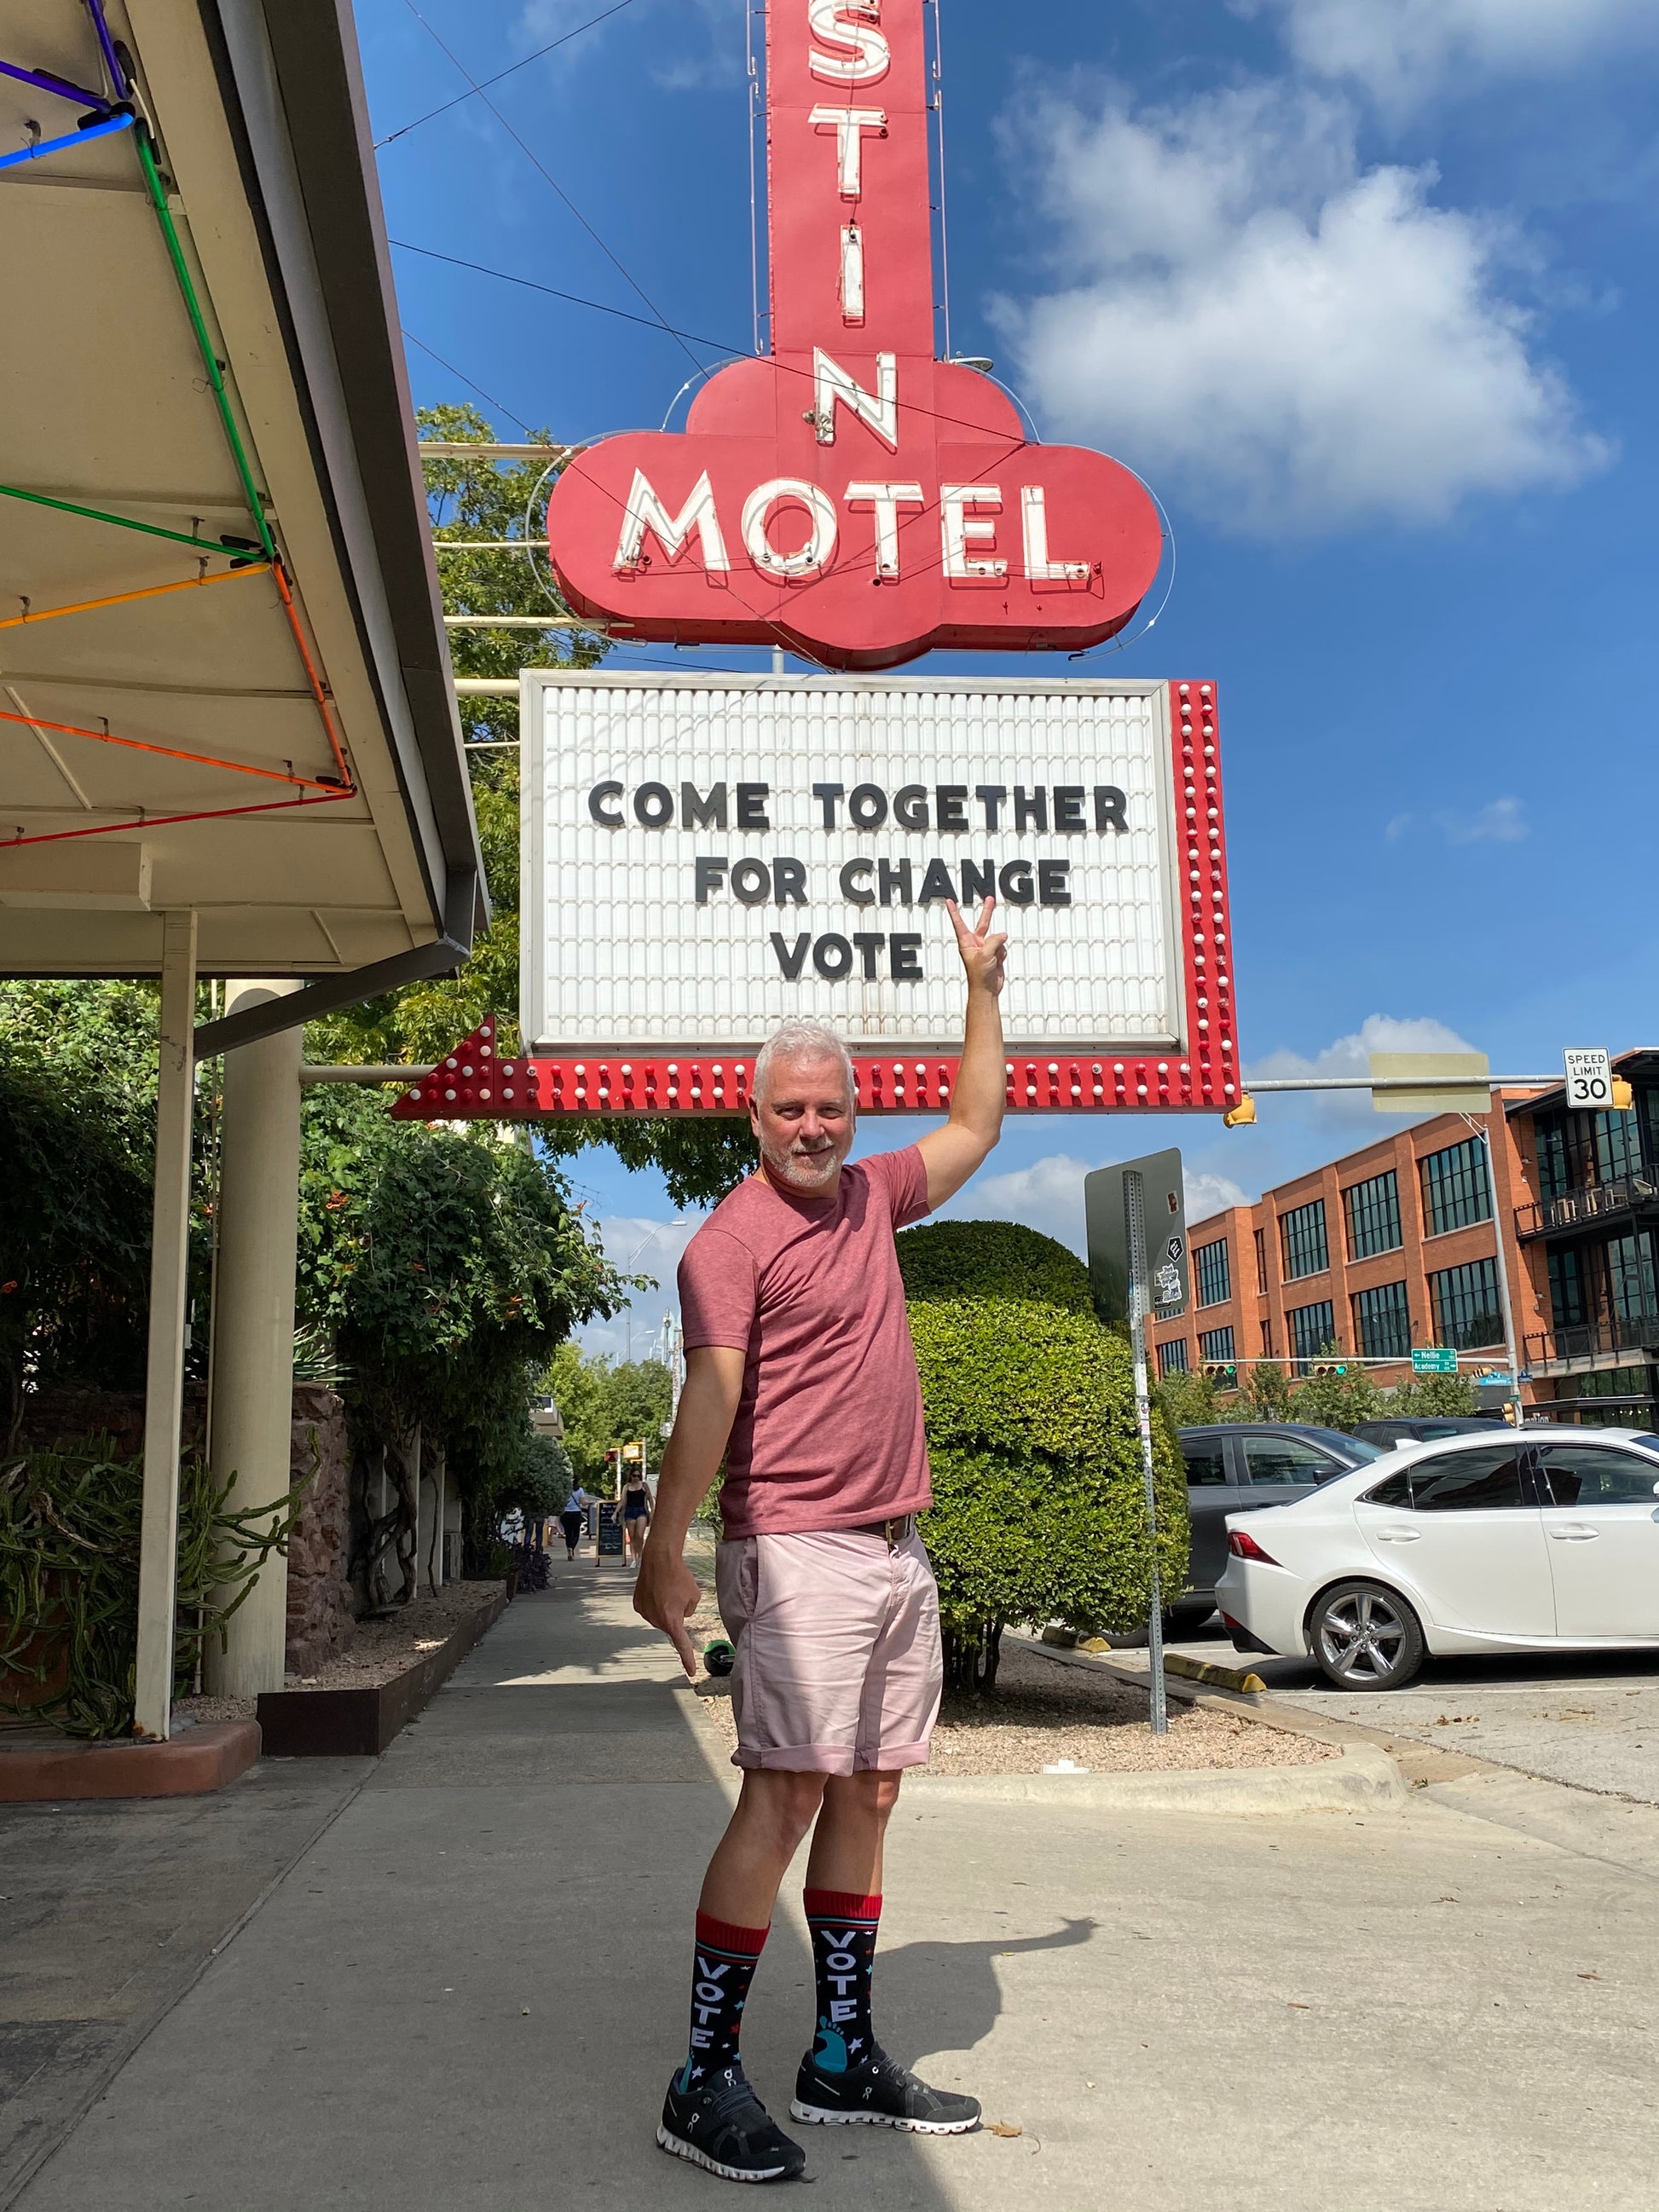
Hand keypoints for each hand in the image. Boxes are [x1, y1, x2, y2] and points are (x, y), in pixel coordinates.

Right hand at [633, 1541, 701, 1676]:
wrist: (659, 1558)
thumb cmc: (679, 1575)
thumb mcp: (694, 1596)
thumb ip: (689, 1612)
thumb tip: (680, 1615)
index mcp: (672, 1620)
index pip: (682, 1645)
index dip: (687, 1659)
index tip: (691, 1672)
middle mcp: (656, 1620)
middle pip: (670, 1626)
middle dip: (675, 1615)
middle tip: (677, 1596)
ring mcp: (644, 1612)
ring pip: (659, 1618)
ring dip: (664, 1609)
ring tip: (666, 1590)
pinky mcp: (637, 1604)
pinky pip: (650, 1610)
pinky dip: (654, 1603)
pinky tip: (656, 1590)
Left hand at [946, 897, 1006, 997]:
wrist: (987, 989)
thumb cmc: (979, 975)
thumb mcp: (985, 954)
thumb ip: (994, 941)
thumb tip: (1002, 935)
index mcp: (966, 942)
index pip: (959, 923)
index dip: (954, 912)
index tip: (949, 901)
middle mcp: (975, 943)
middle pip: (982, 923)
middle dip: (987, 912)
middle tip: (989, 899)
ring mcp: (986, 948)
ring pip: (997, 938)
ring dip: (998, 947)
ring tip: (994, 958)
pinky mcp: (994, 954)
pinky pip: (1002, 947)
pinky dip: (1002, 953)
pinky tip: (997, 961)